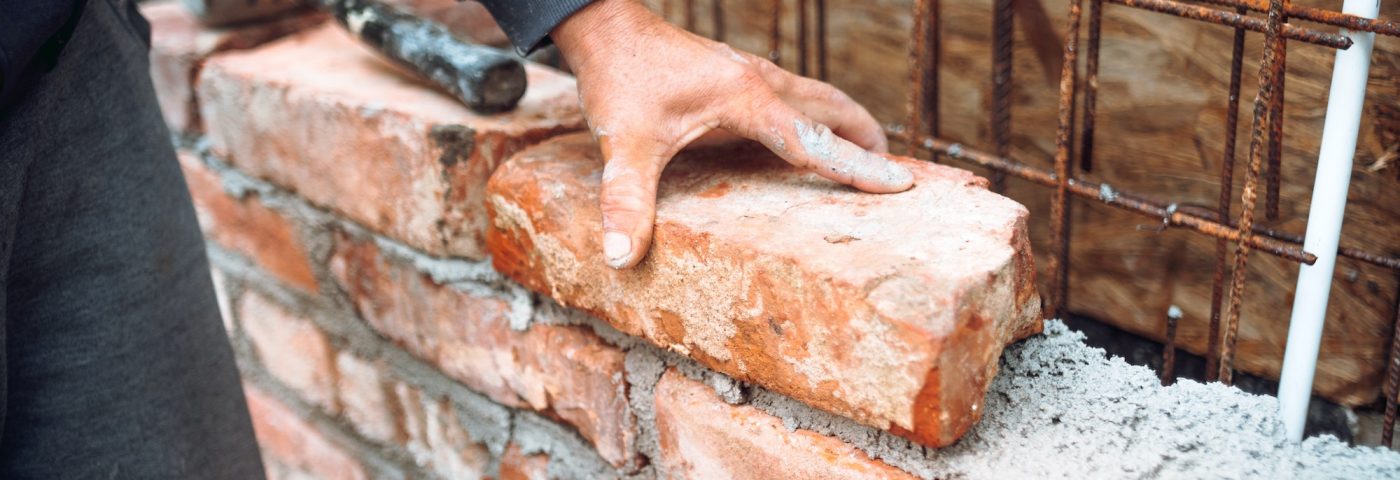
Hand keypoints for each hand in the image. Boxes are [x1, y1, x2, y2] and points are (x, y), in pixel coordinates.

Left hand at [551, 0, 913, 268]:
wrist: (605, 27)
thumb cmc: (620, 78)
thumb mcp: (621, 144)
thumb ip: (625, 199)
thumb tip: (621, 255)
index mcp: (746, 98)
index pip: (814, 138)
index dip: (855, 165)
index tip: (897, 183)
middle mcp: (758, 80)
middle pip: (831, 109)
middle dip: (865, 140)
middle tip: (894, 174)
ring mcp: (750, 72)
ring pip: (815, 97)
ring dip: (845, 122)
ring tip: (866, 153)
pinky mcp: (736, 73)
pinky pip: (793, 96)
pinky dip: (815, 115)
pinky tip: (805, 134)